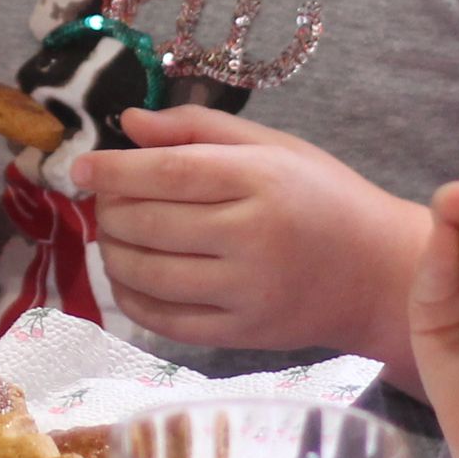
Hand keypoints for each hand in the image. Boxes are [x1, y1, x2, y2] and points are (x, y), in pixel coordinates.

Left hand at [75, 105, 429, 359]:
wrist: (377, 274)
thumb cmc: (323, 199)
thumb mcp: (274, 147)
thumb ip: (198, 128)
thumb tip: (128, 123)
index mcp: (261, 181)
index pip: (168, 173)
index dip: (114, 170)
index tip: (81, 167)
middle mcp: (253, 238)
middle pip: (150, 224)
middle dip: (110, 210)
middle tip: (104, 199)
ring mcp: (246, 293)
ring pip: (147, 274)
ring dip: (113, 253)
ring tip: (115, 235)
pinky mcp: (241, 334)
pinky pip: (163, 320)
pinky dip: (131, 298)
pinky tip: (129, 277)